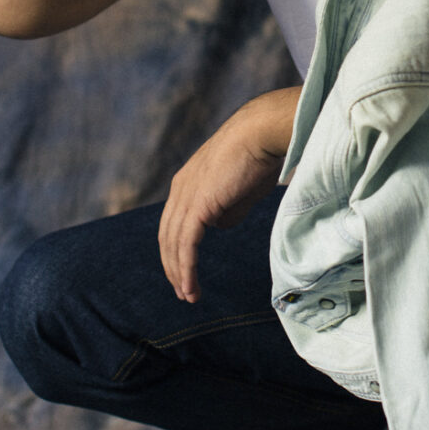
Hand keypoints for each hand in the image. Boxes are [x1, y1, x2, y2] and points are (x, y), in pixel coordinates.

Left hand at [158, 88, 299, 302]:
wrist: (261, 134)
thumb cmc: (258, 155)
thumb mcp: (240, 189)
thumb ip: (228, 208)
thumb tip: (220, 225)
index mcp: (187, 183)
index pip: (174, 224)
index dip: (177, 249)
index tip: (185, 271)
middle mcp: (180, 190)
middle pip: (168, 237)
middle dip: (173, 266)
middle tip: (183, 290)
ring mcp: (186, 197)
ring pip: (174, 244)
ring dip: (179, 273)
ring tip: (188, 295)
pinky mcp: (197, 206)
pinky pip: (186, 245)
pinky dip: (186, 269)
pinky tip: (190, 287)